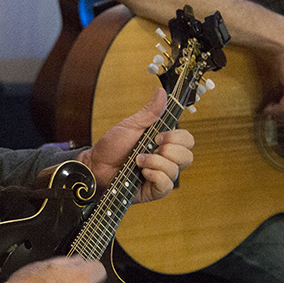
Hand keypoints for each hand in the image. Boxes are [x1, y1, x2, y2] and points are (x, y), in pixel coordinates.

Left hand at [77, 88, 194, 203]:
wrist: (95, 165)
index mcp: (163, 143)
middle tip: (149, 148)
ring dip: (155, 162)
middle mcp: (165, 160)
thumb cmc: (111, 147)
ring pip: (176, 170)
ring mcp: (160, 176)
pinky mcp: (153, 190)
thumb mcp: (131, 125)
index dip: (177, 138)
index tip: (158, 136)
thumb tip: (162, 92)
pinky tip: (142, 173)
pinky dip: (155, 176)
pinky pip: (166, 185)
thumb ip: (149, 112)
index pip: (187, 140)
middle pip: (188, 156)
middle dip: (168, 150)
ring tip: (137, 161)